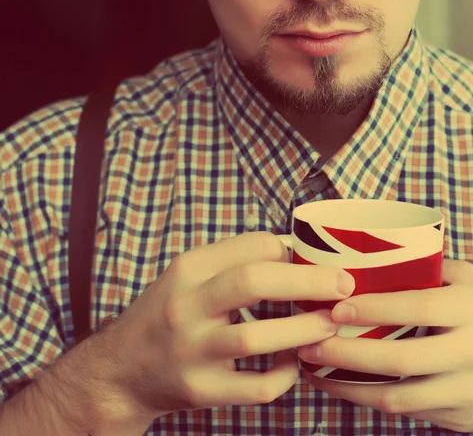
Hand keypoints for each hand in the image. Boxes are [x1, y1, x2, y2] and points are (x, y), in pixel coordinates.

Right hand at [93, 232, 355, 422]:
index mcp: (188, 268)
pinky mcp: (199, 391)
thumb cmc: (167, 313)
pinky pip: (256, 386)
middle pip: (253, 280)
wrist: (120, 370)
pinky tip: (295, 363)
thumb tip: (294, 250)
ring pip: (256, 337)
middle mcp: (185, 305)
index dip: (290, 250)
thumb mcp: (189, 276)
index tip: (314, 260)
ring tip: (330, 324)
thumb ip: (235, 261)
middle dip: (308, 281)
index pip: (251, 245)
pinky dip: (285, 374)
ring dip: (304, 329)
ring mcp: (191, 351)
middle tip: (343, 285)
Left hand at [298, 259, 472, 432]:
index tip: (336, 308)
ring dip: (348, 387)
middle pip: (403, 359)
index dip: (376, 309)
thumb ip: (425, 270)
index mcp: (470, 308)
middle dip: (348, 355)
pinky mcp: (459, 417)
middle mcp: (472, 352)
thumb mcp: (464, 279)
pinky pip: (406, 412)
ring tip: (312, 370)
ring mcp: (467, 391)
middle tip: (309, 344)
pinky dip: (368, 399)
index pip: (419, 308)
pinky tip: (340, 386)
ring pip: (399, 397)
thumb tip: (359, 257)